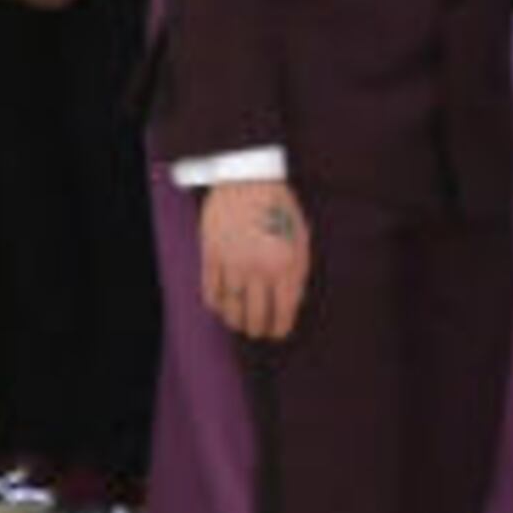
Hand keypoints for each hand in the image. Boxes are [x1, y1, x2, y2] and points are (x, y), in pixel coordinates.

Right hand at [196, 173, 308, 343]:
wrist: (248, 178)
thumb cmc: (280, 207)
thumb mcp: (301, 238)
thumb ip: (298, 271)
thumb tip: (291, 303)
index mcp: (287, 264)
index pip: (283, 311)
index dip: (280, 328)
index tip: (278, 334)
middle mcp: (259, 267)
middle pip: (256, 315)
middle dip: (257, 329)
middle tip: (257, 331)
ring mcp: (233, 262)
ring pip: (231, 307)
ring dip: (235, 321)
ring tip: (238, 324)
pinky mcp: (212, 255)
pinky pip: (211, 291)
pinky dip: (216, 304)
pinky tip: (221, 307)